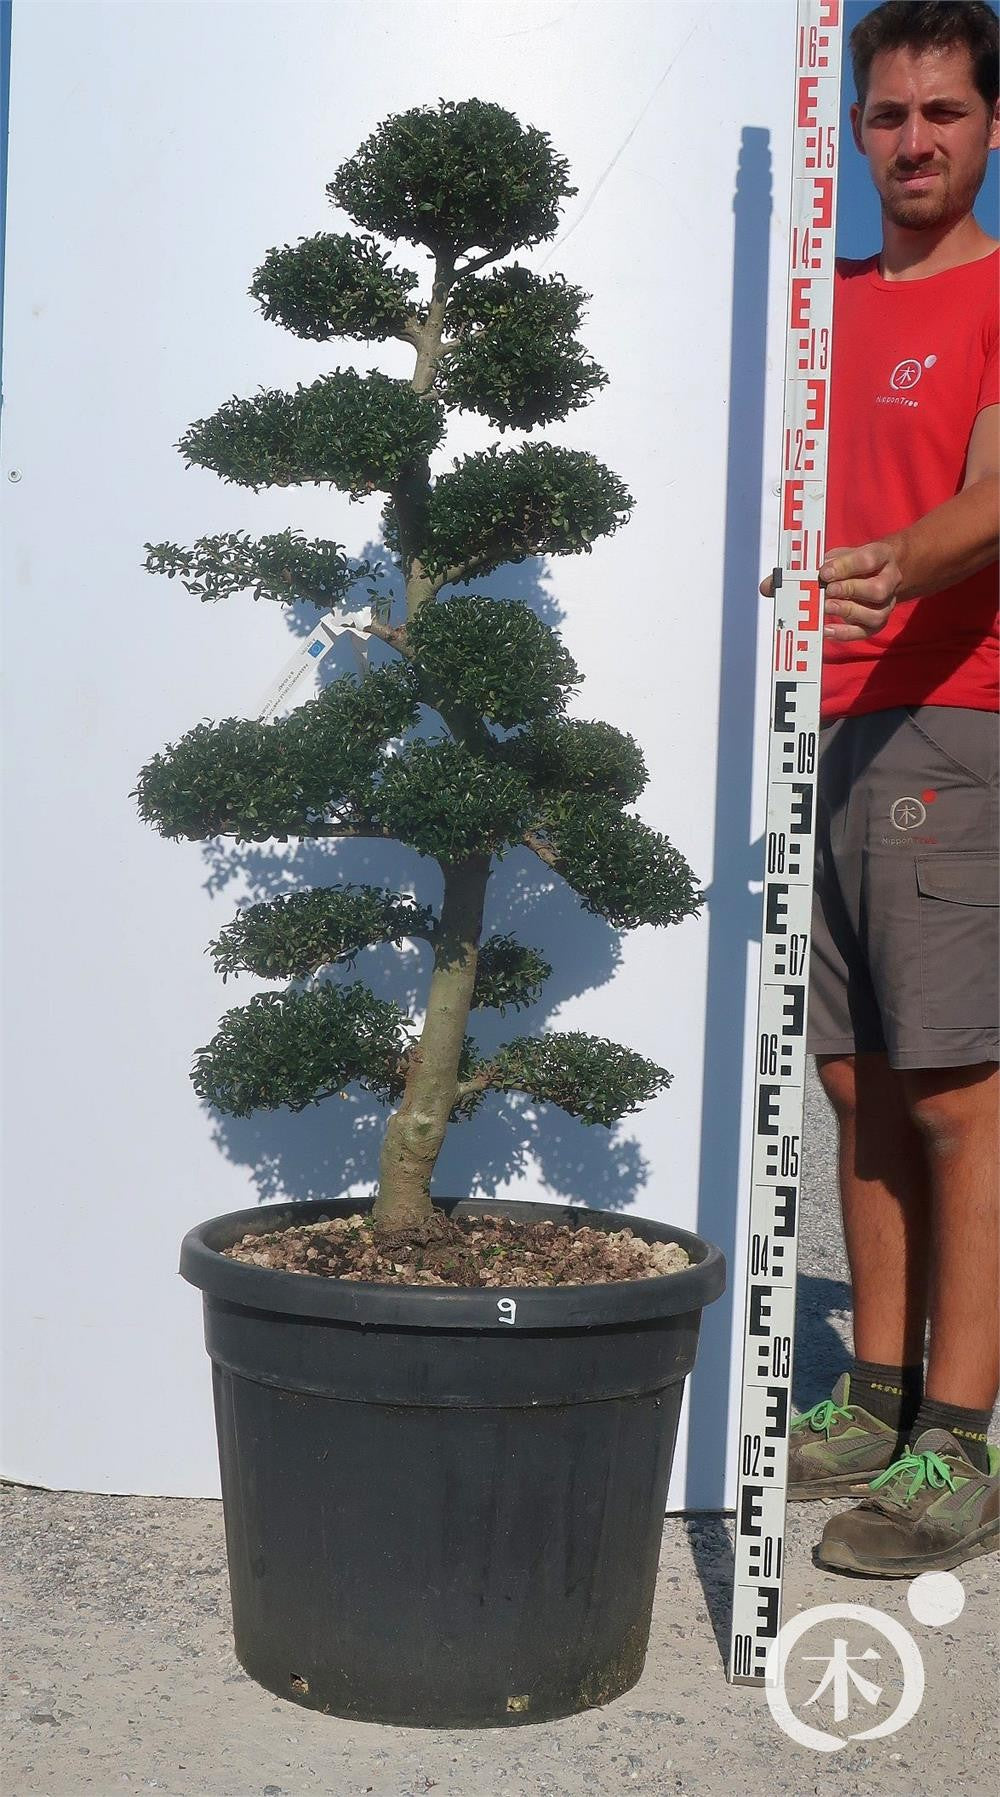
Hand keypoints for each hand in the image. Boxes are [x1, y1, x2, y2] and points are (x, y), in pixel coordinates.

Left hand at [759, 539, 902, 638]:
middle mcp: (889, 581)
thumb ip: (805, 567)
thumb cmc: (849, 564)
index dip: (846, 566)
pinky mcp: (877, 623)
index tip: (824, 572)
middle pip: (876, 590)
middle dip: (849, 591)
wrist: (880, 572)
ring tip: (825, 609)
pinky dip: (844, 634)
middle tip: (826, 592)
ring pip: (874, 614)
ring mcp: (885, 605)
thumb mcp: (832, 557)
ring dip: (847, 613)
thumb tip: (768, 586)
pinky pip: (865, 633)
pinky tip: (825, 630)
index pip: (868, 559)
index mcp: (880, 556)